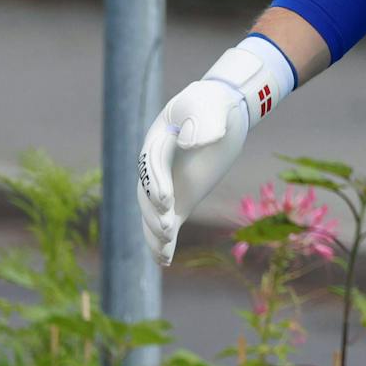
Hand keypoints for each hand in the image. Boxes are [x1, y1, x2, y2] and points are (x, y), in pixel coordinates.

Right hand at [136, 38, 290, 264]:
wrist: (220, 112)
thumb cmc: (213, 104)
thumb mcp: (210, 104)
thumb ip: (203, 120)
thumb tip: (191, 143)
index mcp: (157, 141)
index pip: (152, 166)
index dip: (157, 183)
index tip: (165, 200)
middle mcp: (155, 167)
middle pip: (146, 193)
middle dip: (154, 212)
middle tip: (167, 226)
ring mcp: (166, 185)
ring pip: (151, 213)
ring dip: (155, 232)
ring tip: (164, 249)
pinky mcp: (180, 199)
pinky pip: (166, 222)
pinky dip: (163, 242)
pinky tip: (164, 261)